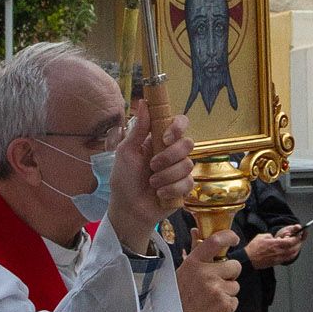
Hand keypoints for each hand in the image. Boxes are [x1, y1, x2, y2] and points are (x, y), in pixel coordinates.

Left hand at [107, 100, 193, 252]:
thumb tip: (144, 102)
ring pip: (188, 164)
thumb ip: (138, 129)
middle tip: (153, 165)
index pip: (180, 123)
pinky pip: (188, 183)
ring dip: (166, 176)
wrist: (128, 209)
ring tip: (152, 183)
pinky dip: (171, 189)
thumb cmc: (124, 179)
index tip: (167, 138)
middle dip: (170, 156)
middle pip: (188, 143)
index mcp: (159, 140)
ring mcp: (180, 170)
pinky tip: (159, 194)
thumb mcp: (126, 152)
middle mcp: (173, 152)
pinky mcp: (185, 187)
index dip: (178, 127)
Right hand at [176, 230, 240, 311]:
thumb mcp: (181, 272)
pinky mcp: (223, 305)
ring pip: (235, 286)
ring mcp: (216, 290)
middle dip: (230, 274)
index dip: (228, 236)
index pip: (215, 241)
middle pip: (234, 266)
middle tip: (217, 282)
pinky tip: (212, 310)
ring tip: (210, 299)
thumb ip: (194, 252)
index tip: (234, 238)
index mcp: (193, 263)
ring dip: (227, 292)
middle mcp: (206, 274)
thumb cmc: (174, 300)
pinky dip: (226, 306)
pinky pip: (234, 301)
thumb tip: (196, 230)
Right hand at [246, 226, 303, 267]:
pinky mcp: (276, 262)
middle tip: (299, 240)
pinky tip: (291, 252)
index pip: (291, 242)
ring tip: (297, 246)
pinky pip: (287, 259)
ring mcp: (278, 258)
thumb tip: (275, 238)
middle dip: (298, 244)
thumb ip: (271, 235)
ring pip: (292, 255)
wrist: (249, 259)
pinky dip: (292, 255)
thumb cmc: (254, 248)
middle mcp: (279, 252)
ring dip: (296, 250)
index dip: (296, 238)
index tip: (298, 235)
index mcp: (276, 244)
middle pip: (294, 249)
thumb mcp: (262, 236)